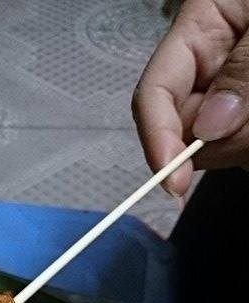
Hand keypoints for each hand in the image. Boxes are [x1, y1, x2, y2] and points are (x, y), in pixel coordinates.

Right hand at [133, 0, 248, 195]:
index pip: (155, 94)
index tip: (173, 182)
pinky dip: (248, 145)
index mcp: (201, 28)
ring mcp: (233, 89)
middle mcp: (212, 63)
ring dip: (241, 144)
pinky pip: (241, 143)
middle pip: (188, 129)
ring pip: (219, 143)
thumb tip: (208, 130)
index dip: (158, 141)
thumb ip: (243, 69)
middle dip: (215, 146)